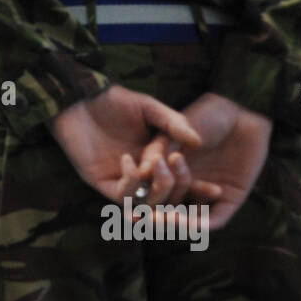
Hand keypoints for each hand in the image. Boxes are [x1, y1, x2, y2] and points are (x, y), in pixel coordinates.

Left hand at [46, 85, 203, 205]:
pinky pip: (119, 195)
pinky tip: (130, 161)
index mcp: (155, 161)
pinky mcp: (100, 181)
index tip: (220, 188)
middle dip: (180, 192)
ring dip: (156, 190)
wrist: (80, 97)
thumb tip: (197, 141)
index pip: (181, 184)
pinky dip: (129, 183)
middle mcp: (140, 176)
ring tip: (159, 168)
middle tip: (187, 184)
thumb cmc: (113, 101)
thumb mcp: (149, 108)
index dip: (199, 189)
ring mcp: (120, 181)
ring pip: (144, 203)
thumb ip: (172, 122)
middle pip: (166, 199)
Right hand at [135, 93, 273, 229]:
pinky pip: (215, 219)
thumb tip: (142, 172)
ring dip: (174, 223)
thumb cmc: (205, 115)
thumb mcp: (173, 132)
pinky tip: (184, 220)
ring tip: (159, 218)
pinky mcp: (232, 199)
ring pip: (190, 220)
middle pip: (169, 211)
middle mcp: (192, 188)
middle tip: (139, 217)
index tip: (125, 205)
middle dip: (154, 216)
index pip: (154, 195)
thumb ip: (156, 151)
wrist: (240, 111)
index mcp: (174, 173)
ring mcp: (211, 195)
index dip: (139, 202)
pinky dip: (199, 223)